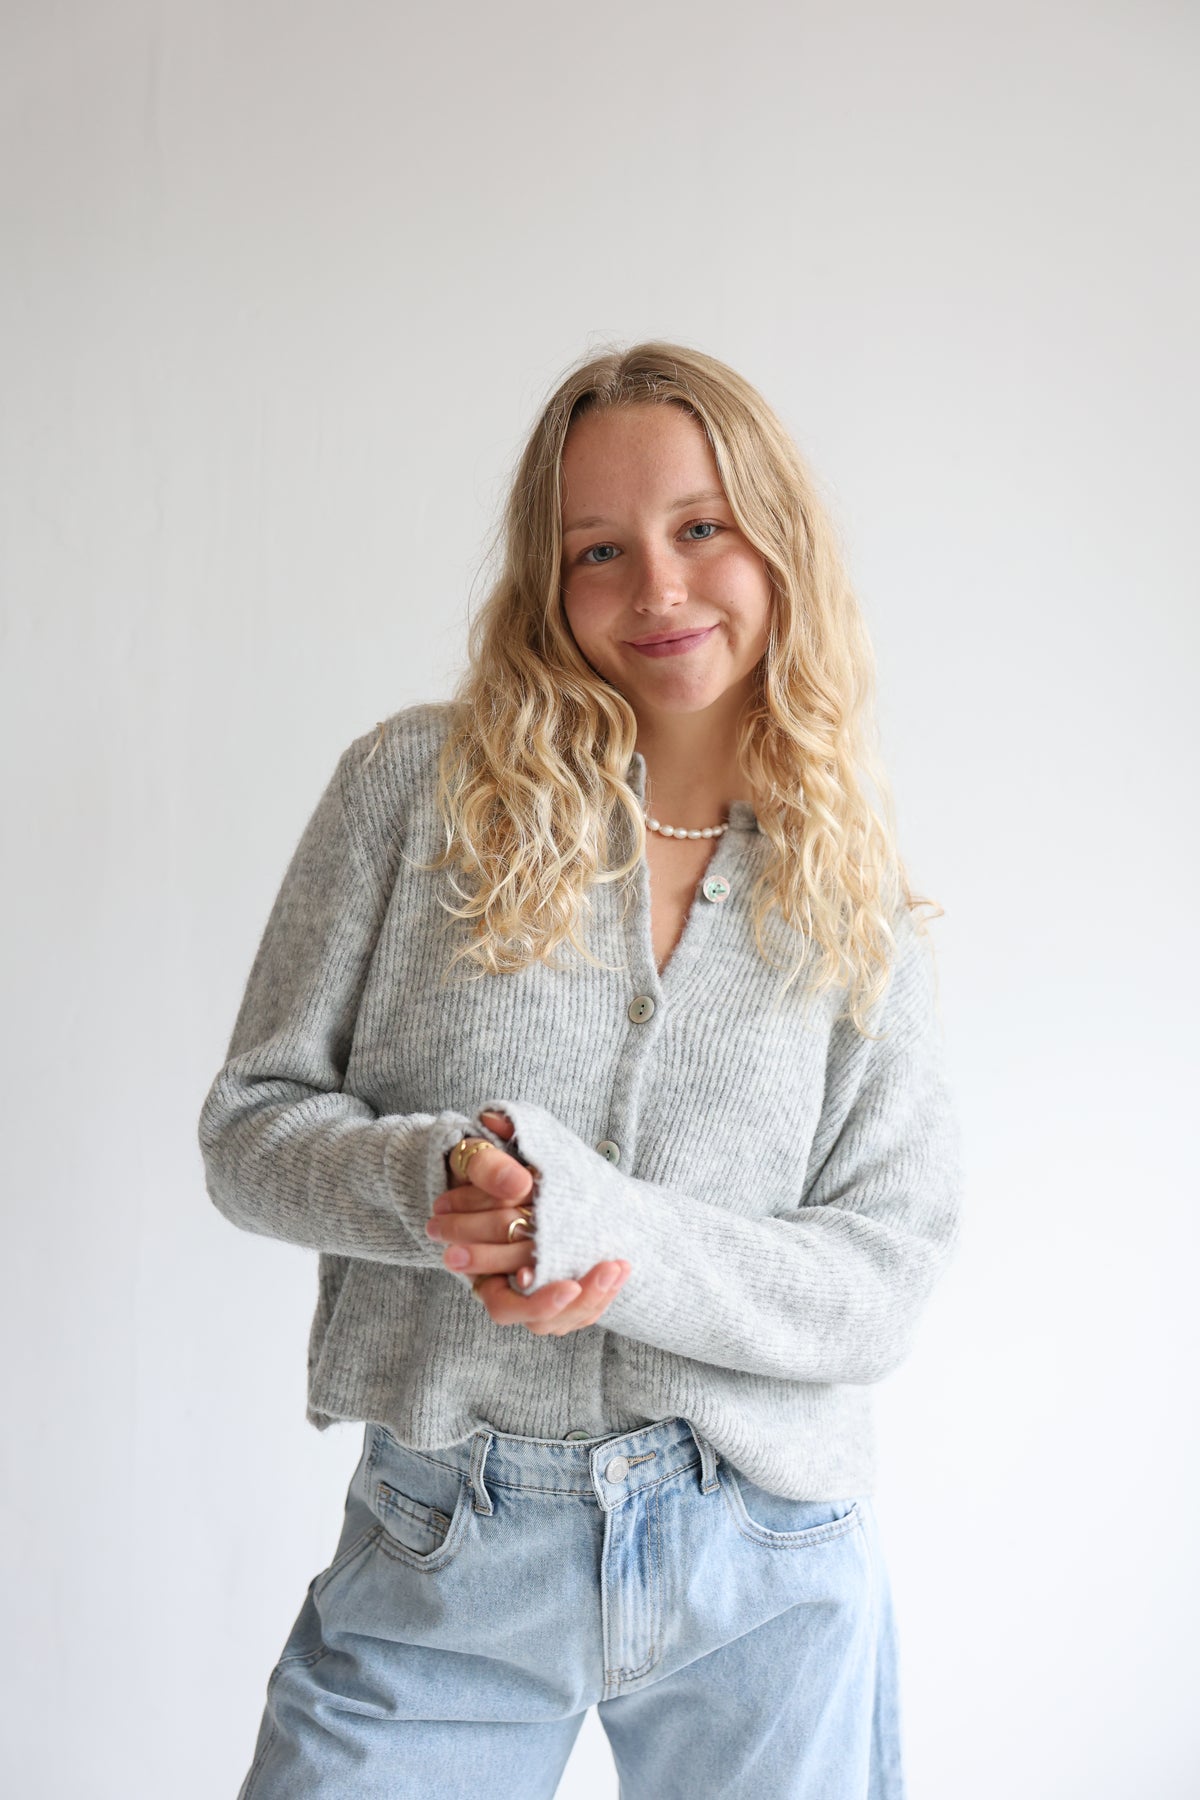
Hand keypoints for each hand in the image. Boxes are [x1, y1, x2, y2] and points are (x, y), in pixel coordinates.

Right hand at [429, 1110, 631, 1334]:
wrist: (503, 1168)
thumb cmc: (482, 1166)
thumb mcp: (477, 1159)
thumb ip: (488, 1167)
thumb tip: (518, 1184)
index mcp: (480, 1270)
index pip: (504, 1306)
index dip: (536, 1302)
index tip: (569, 1286)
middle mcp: (507, 1288)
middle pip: (541, 1320)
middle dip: (579, 1300)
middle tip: (608, 1269)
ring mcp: (535, 1289)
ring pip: (565, 1318)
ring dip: (595, 1296)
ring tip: (618, 1266)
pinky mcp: (557, 1281)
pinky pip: (581, 1304)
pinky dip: (602, 1290)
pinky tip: (622, 1265)